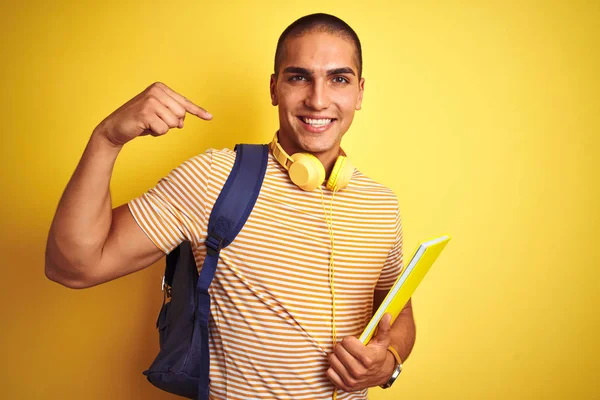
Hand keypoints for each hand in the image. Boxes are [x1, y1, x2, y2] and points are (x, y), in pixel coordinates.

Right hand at [93, 82, 211, 146]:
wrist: (115, 128)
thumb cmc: (138, 121)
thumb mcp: (158, 114)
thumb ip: (173, 115)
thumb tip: (182, 122)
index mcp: (160, 88)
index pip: (184, 103)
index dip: (198, 112)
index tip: (210, 117)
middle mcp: (156, 91)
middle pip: (181, 115)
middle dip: (170, 123)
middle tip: (153, 121)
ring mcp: (151, 101)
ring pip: (173, 124)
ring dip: (162, 129)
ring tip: (148, 124)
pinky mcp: (146, 112)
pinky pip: (163, 130)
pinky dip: (155, 133)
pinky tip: (143, 127)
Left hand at [326, 313, 394, 391]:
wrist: (379, 374)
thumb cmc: (378, 355)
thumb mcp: (382, 341)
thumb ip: (383, 328)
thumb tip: (386, 315)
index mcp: (368, 359)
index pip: (346, 341)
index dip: (350, 340)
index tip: (355, 343)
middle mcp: (359, 371)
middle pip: (337, 349)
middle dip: (342, 347)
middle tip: (350, 350)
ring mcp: (351, 380)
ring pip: (332, 359)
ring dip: (337, 356)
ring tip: (346, 357)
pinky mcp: (344, 386)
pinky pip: (329, 372)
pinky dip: (333, 368)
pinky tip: (342, 366)